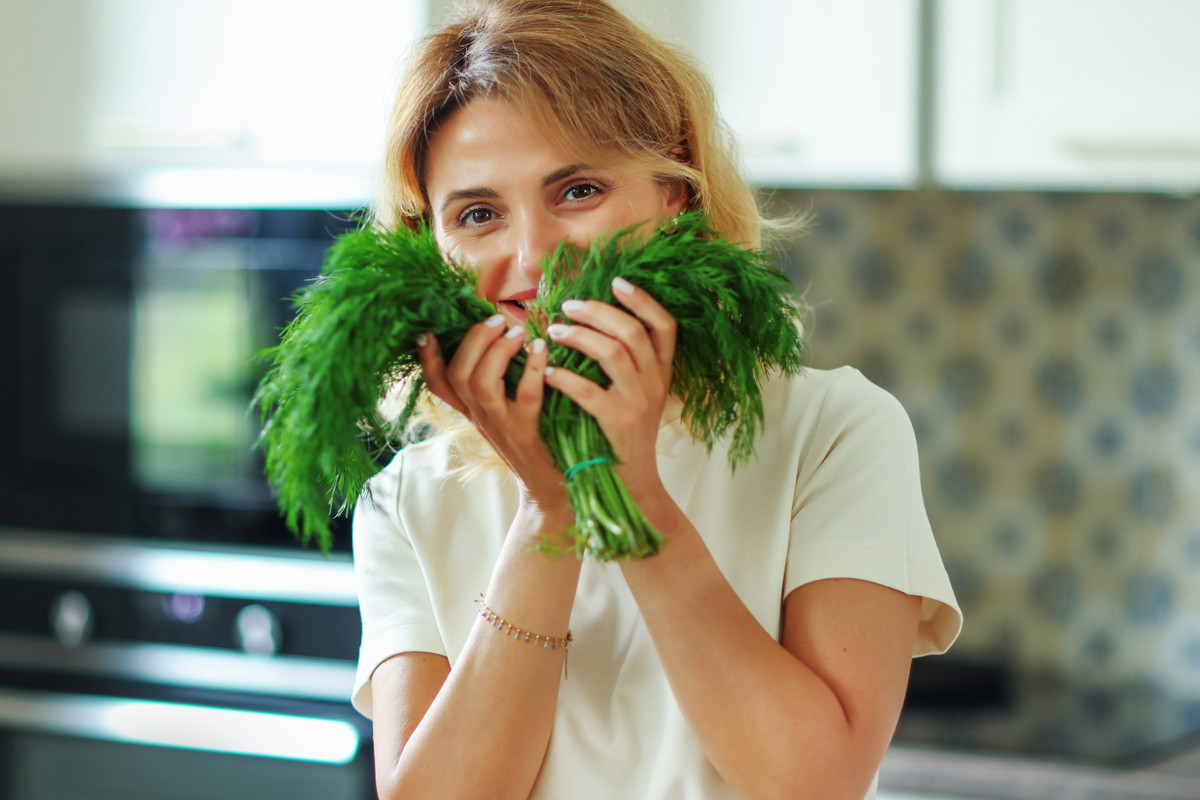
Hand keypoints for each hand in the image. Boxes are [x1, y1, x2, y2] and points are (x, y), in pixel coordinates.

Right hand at [417, 314, 566, 511]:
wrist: (553, 492)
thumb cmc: (535, 445)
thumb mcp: (506, 416)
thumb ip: (500, 384)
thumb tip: (503, 338)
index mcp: (474, 412)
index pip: (439, 385)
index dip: (428, 359)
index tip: (426, 332)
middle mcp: (481, 418)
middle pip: (458, 375)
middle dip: (473, 340)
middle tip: (496, 318)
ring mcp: (502, 426)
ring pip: (481, 383)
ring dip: (497, 350)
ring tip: (517, 331)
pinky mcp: (528, 434)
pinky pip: (526, 396)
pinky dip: (533, 368)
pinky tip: (542, 349)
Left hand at [544, 277, 675, 500]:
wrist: (633, 483)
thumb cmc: (625, 433)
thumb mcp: (639, 394)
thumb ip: (628, 361)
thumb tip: (594, 321)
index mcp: (662, 372)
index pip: (665, 325)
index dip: (643, 300)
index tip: (617, 281)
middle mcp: (655, 382)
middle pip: (631, 331)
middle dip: (596, 311)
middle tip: (567, 305)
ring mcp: (638, 402)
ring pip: (613, 352)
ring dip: (578, 336)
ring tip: (552, 332)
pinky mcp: (618, 422)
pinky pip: (590, 390)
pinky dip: (566, 377)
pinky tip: (548, 371)